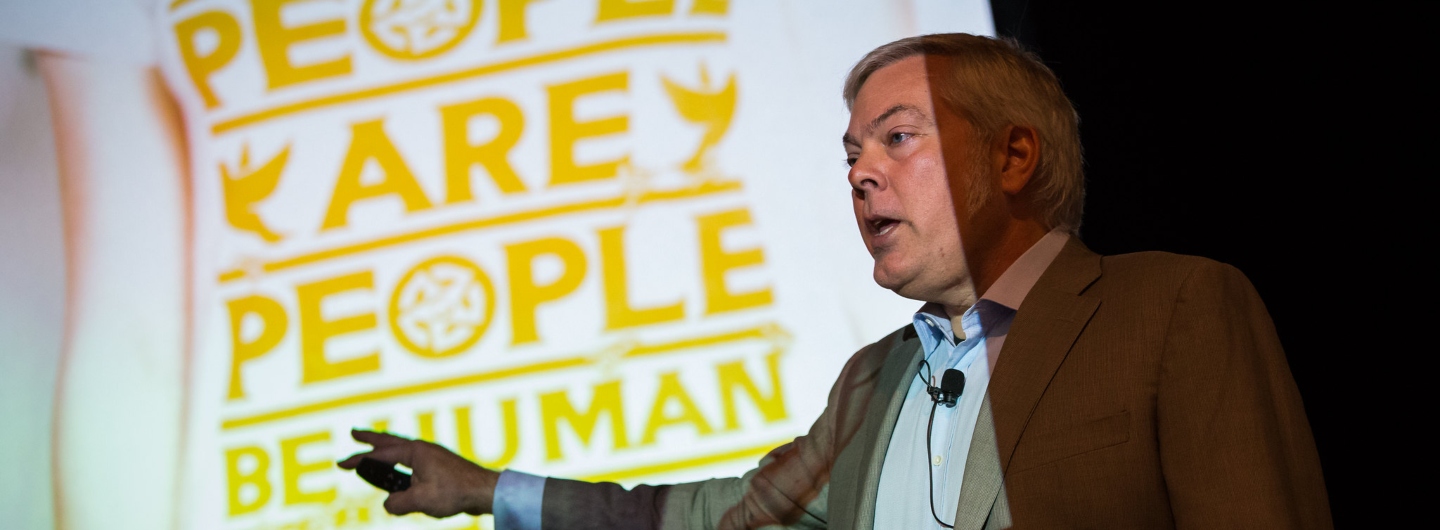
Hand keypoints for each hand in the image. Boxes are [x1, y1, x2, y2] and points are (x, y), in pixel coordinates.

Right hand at [336, 429, 498, 516]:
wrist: (485, 490)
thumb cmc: (456, 492)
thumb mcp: (421, 500)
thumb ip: (398, 502)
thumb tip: (388, 504)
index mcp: (416, 452)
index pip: (381, 455)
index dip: (359, 459)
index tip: (341, 463)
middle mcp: (423, 449)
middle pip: (391, 441)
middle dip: (370, 439)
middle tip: (354, 432)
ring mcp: (432, 456)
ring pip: (402, 449)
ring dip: (385, 448)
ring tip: (373, 449)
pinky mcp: (440, 466)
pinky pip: (413, 460)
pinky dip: (400, 460)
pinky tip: (401, 468)